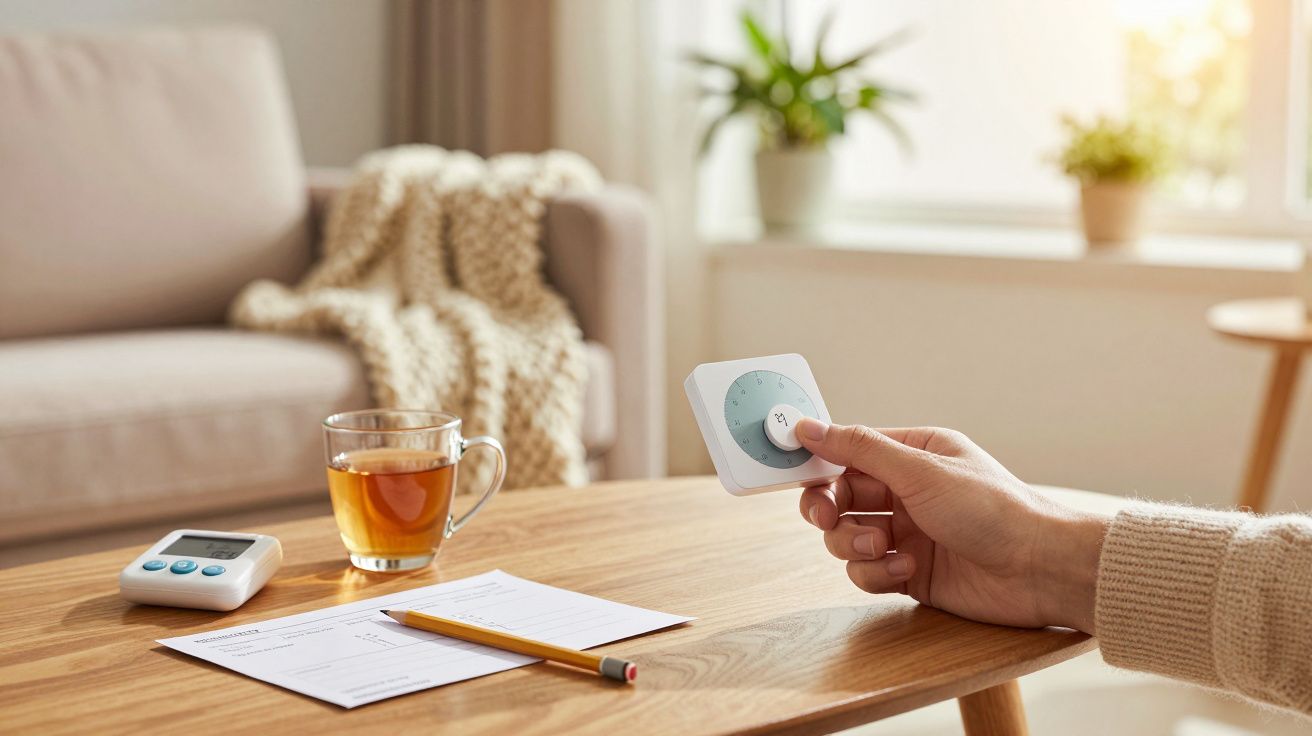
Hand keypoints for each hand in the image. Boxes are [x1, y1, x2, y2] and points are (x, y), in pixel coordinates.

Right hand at [795, 419, 1106, 631]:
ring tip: (883, 546)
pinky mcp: (909, 572)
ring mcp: (906, 533)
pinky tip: (908, 569)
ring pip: (846, 536)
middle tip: (827, 517)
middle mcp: (906, 491)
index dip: (818, 460)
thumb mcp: (920, 471)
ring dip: (854, 543)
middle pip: (839, 496)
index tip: (790, 468)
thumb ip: (859, 449)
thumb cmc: (993, 510)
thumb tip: (808, 426)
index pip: (848, 451)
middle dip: (828, 508)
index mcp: (913, 454)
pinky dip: (877, 572)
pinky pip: (866, 572)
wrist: (1038, 570)